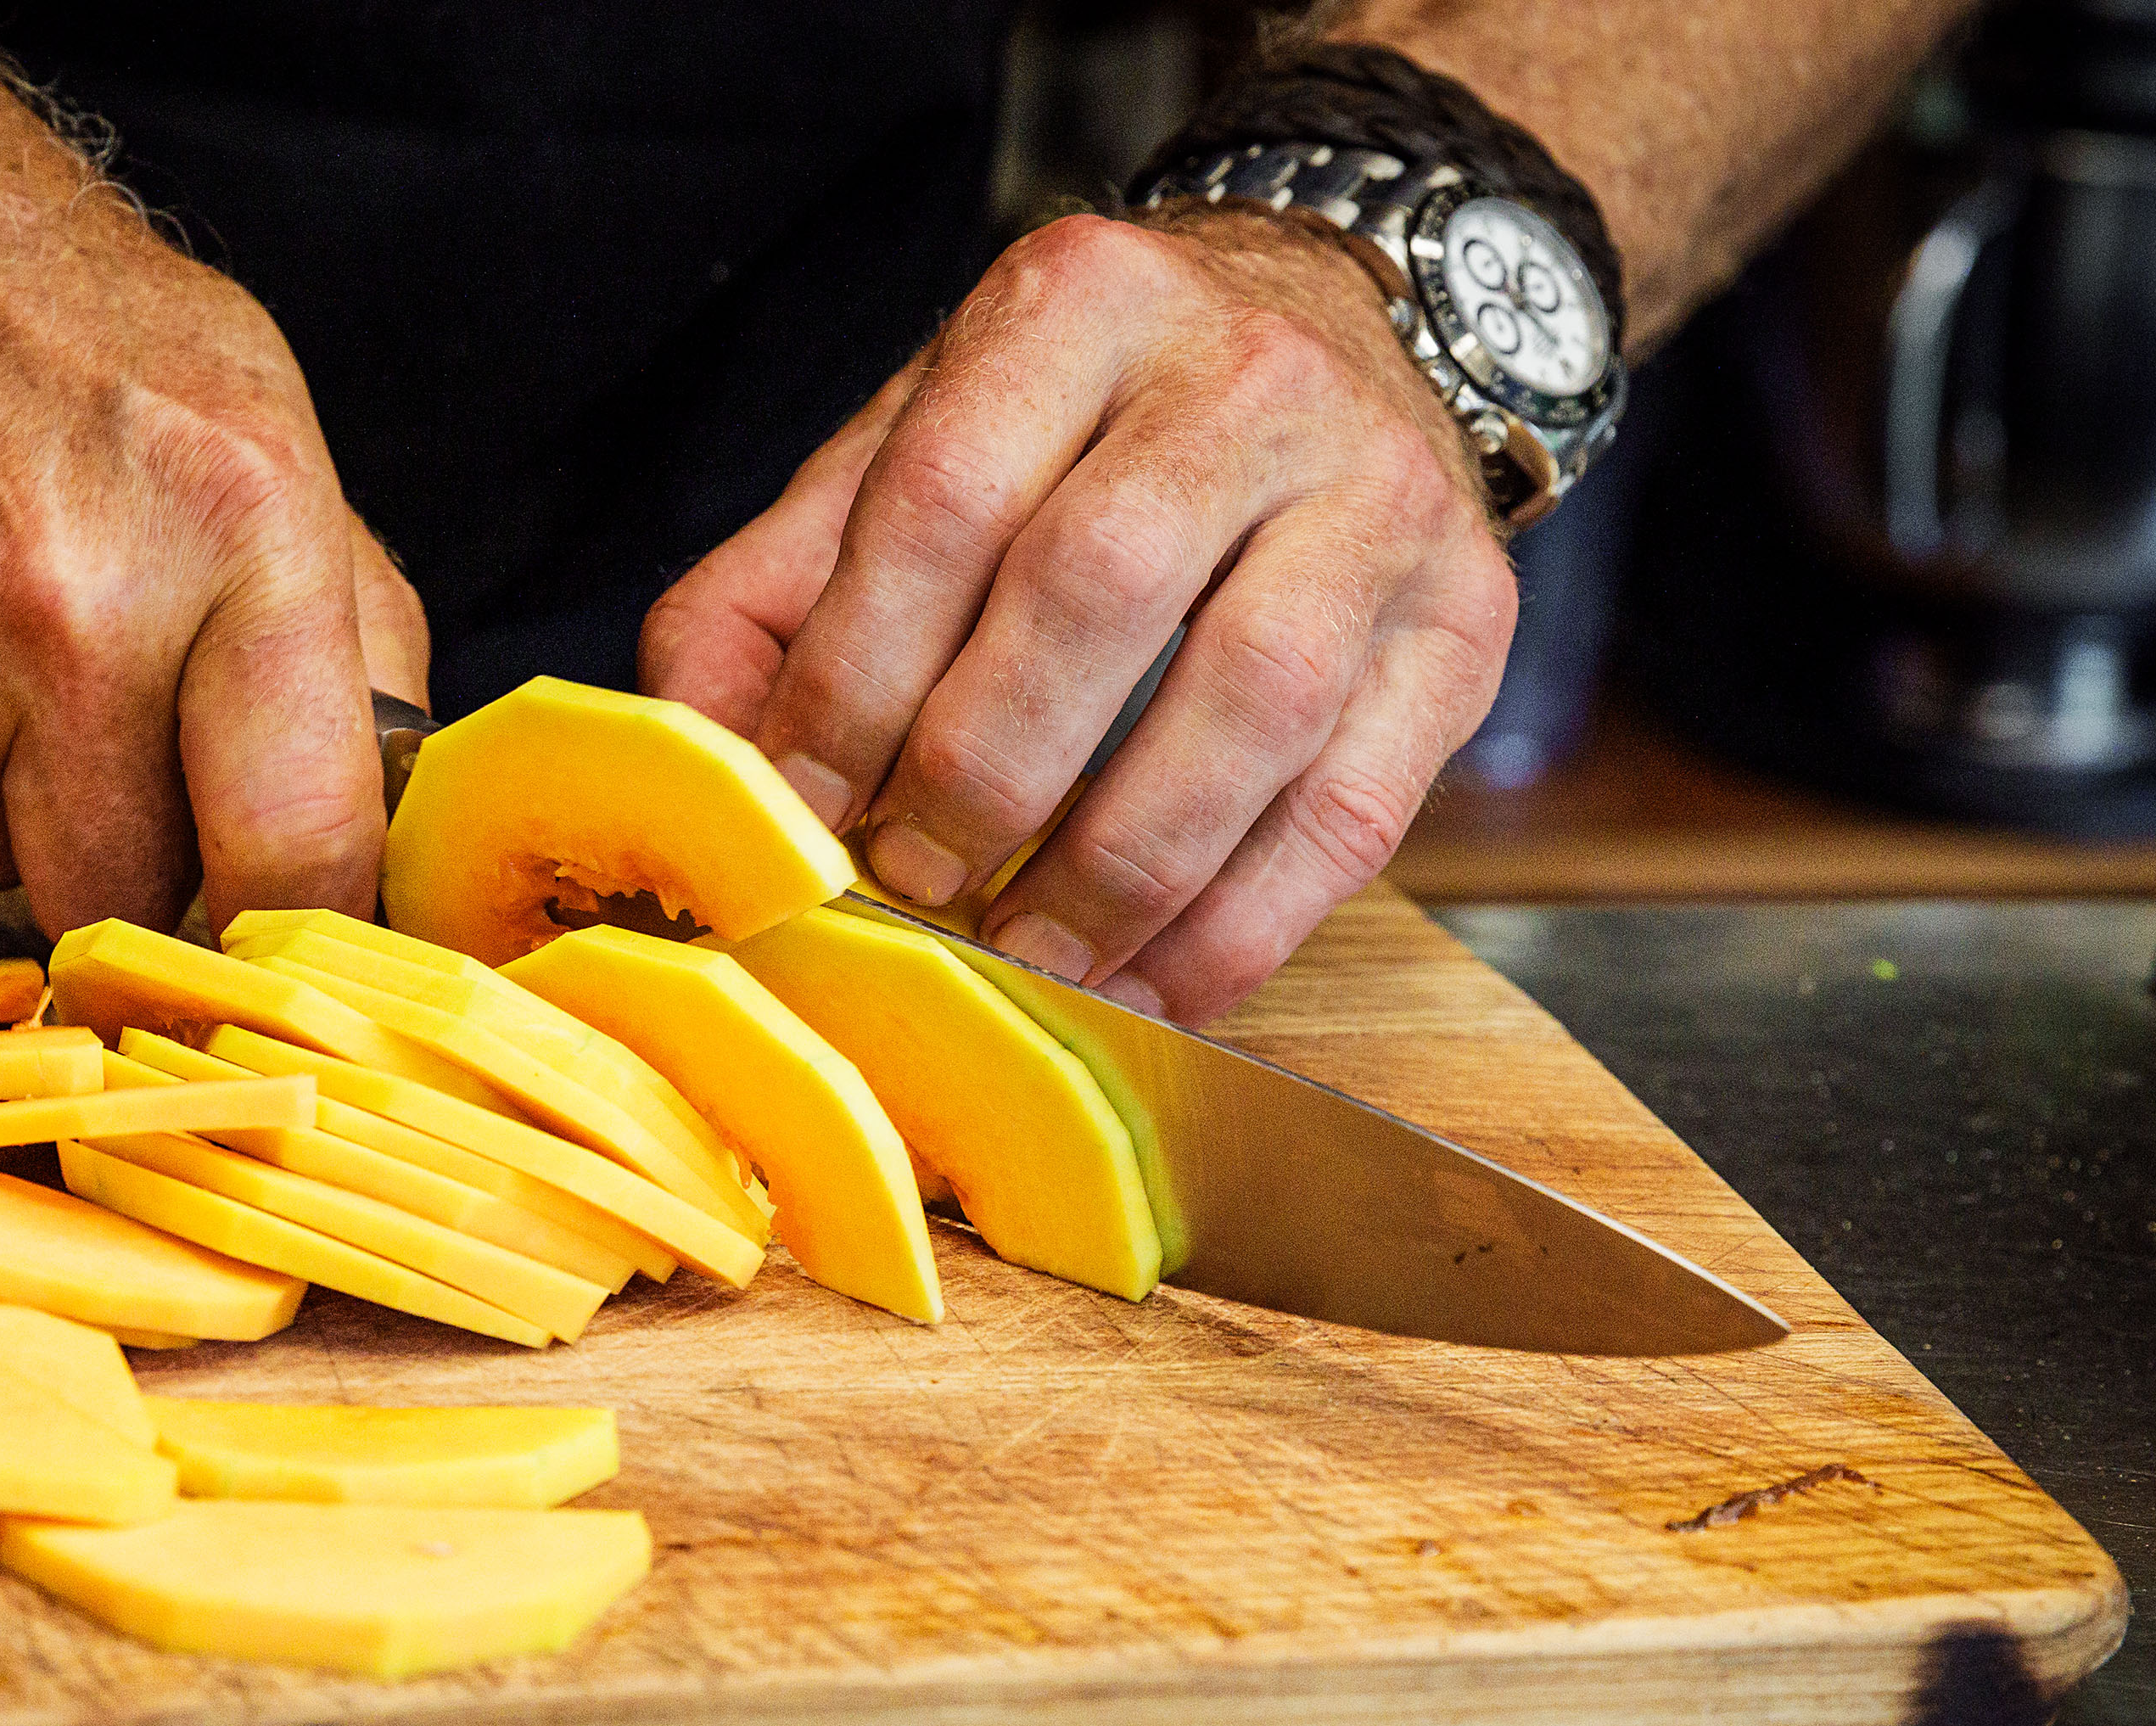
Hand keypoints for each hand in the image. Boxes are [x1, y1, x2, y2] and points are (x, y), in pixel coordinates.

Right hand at [0, 56, 426, 935]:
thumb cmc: (49, 319)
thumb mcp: (262, 424)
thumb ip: (349, 636)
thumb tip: (383, 831)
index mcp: (234, 524)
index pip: (298, 843)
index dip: (289, 911)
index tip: (271, 913)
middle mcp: (66, 600)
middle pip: (119, 893)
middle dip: (121, 839)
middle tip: (96, 714)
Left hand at [642, 208, 1517, 1021]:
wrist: (1327, 336)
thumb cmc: (1086, 430)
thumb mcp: (917, 446)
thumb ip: (786, 585)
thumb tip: (692, 753)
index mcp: (1077, 306)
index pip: (943, 500)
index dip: (855, 677)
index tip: (800, 810)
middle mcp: (1245, 379)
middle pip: (1097, 592)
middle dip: (981, 774)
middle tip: (912, 889)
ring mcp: (1380, 499)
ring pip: (1251, 704)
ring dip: (1116, 868)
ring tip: (1025, 957)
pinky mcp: (1462, 624)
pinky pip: (1353, 809)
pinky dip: (1240, 927)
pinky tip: (1148, 989)